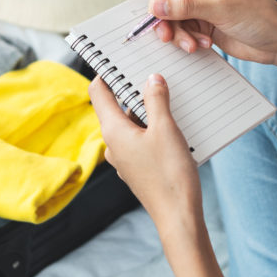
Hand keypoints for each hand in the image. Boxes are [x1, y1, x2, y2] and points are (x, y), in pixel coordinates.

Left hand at [89, 73, 201, 237]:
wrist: (178, 216)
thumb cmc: (170, 174)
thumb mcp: (166, 129)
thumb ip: (156, 99)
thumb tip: (151, 79)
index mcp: (113, 131)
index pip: (98, 93)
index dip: (106, 74)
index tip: (117, 59)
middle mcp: (113, 145)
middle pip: (116, 108)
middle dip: (133, 91)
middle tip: (152, 74)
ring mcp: (124, 158)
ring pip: (131, 125)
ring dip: (146, 111)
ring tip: (168, 99)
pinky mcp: (137, 168)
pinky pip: (140, 140)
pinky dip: (152, 129)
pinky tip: (172, 127)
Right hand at [149, 0, 276, 65]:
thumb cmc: (262, 16)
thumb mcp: (222, 9)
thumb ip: (187, 7)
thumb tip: (158, 7)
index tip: (161, 4)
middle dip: (164, 15)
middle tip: (166, 33)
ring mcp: (199, 3)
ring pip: (169, 14)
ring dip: (176, 32)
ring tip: (191, 44)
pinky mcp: (201, 22)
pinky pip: (180, 29)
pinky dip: (185, 39)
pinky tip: (201, 45)